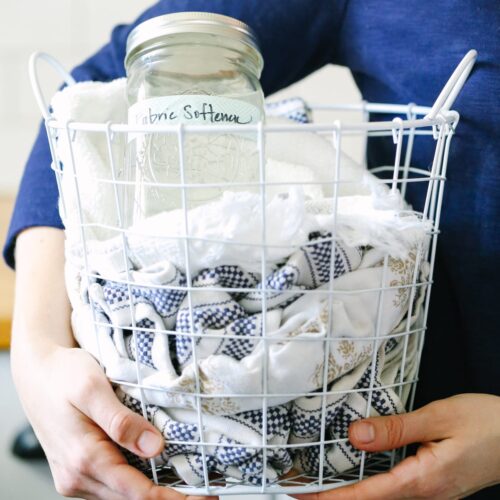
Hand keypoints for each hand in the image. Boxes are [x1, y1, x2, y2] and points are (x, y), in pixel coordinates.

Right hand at [11, 228, 213, 498]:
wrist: (36, 373)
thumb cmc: (62, 375)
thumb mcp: (91, 389)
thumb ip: (120, 421)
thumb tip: (153, 447)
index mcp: (83, 459)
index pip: (136, 493)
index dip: (171, 499)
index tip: (202, 497)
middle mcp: (77, 476)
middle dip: (167, 499)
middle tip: (204, 494)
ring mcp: (75, 476)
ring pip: (121, 496)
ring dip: (152, 495)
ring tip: (187, 487)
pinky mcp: (77, 470)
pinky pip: (111, 486)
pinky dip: (134, 487)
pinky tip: (154, 476)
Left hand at [293, 394, 499, 498]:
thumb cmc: (486, 423)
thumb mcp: (439, 417)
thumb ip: (396, 428)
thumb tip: (355, 435)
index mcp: (423, 480)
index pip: (367, 496)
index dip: (332, 499)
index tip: (301, 497)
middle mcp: (425, 495)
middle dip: (334, 499)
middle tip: (301, 490)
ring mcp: (431, 494)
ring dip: (351, 495)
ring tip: (320, 485)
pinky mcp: (435, 486)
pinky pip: (396, 492)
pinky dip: (370, 489)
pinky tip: (359, 478)